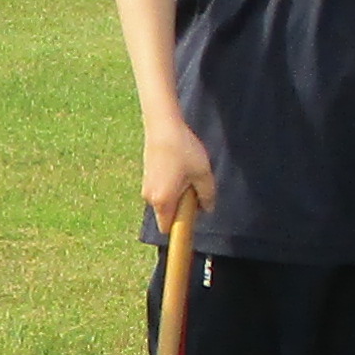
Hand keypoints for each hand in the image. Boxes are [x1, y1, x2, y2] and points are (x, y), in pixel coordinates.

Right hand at [140, 113, 216, 230]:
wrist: (163, 126)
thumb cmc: (183, 150)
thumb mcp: (203, 174)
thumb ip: (207, 196)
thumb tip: (207, 209)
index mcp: (163, 201)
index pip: (168, 229)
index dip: (181, 228)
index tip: (193, 218)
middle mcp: (150, 197)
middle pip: (168, 214)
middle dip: (182, 208)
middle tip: (194, 187)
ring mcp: (146, 186)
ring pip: (165, 201)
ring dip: (178, 195)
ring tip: (187, 173)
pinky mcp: (147, 175)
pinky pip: (161, 190)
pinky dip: (171, 185)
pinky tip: (179, 166)